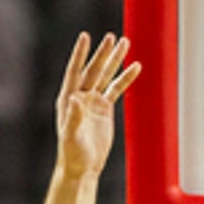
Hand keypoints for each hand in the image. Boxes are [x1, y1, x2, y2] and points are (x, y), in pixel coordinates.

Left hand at [55, 32, 141, 177]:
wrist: (83, 167)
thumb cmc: (72, 154)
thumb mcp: (71, 136)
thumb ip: (73, 117)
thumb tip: (75, 98)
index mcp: (67, 99)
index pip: (74, 71)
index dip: (80, 54)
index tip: (86, 36)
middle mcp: (79, 96)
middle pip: (93, 70)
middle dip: (103, 54)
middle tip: (112, 37)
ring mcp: (93, 101)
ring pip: (106, 76)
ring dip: (115, 61)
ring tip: (125, 43)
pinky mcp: (104, 108)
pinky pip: (116, 89)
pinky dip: (125, 78)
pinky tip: (136, 67)